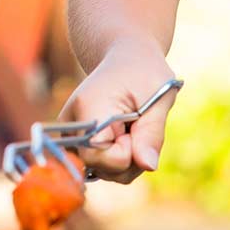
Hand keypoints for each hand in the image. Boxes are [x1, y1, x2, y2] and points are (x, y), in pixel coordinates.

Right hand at [59, 37, 178, 183]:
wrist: (126, 57)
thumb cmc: (144, 73)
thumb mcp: (159, 98)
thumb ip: (152, 134)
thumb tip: (148, 166)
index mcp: (88, 108)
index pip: (98, 156)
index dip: (126, 152)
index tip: (138, 127)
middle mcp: (70, 124)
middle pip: (100, 168)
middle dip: (130, 158)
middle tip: (141, 127)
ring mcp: (70, 135)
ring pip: (102, 172)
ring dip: (127, 160)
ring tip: (135, 130)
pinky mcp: (77, 143)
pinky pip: (101, 167)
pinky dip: (119, 159)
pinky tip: (126, 138)